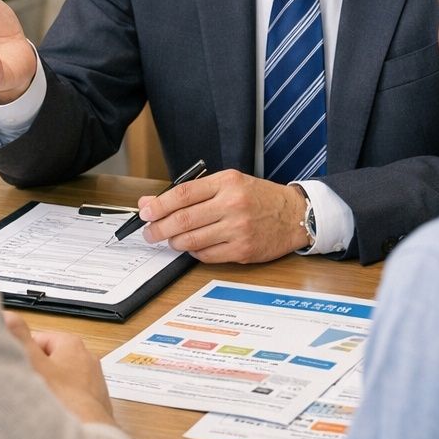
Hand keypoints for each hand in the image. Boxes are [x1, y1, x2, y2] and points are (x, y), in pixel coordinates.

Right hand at [3, 312, 115, 424]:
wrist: (90, 437)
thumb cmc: (64, 402)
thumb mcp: (34, 365)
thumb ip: (19, 339)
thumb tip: (8, 316)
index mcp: (72, 343)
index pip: (39, 338)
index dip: (24, 353)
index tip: (18, 367)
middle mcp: (87, 358)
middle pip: (51, 360)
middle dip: (37, 372)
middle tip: (26, 387)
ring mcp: (93, 381)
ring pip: (62, 380)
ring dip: (50, 390)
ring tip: (40, 404)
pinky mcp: (95, 402)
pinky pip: (72, 398)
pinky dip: (63, 405)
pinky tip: (54, 416)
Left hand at [137, 170, 309, 262]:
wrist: (294, 214)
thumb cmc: (258, 197)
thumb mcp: (227, 184)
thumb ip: (191, 192)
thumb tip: (152, 202)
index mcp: (226, 183)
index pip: (183, 194)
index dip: (158, 205)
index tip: (145, 212)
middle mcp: (232, 205)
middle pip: (183, 220)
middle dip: (159, 228)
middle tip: (149, 232)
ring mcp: (238, 230)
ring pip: (192, 240)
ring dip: (174, 242)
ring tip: (170, 239)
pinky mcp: (242, 251)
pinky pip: (206, 256)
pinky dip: (194, 252)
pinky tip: (193, 246)